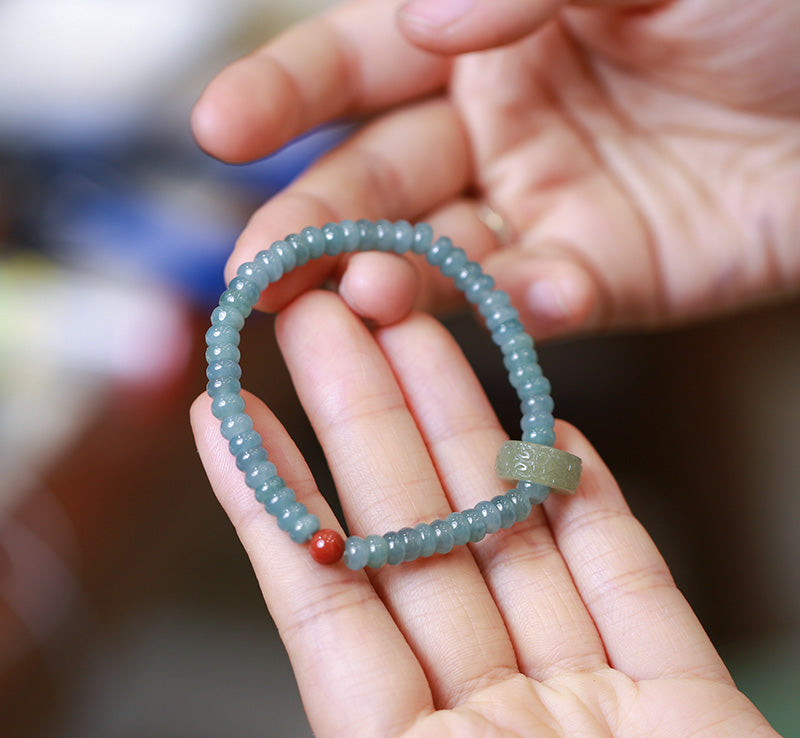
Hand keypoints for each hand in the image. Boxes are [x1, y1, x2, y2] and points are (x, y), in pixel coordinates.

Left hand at [191, 290, 798, 737]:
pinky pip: (627, 580)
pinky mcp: (685, 705)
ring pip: (512, 536)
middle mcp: (495, 729)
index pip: (328, 612)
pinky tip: (550, 432)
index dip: (271, 505)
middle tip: (325, 322)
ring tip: (424, 334)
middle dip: (363, 423)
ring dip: (467, 432)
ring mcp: (588, 707)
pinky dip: (592, 507)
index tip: (225, 414)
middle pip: (414, 540)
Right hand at [192, 0, 799, 338]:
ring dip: (400, 281)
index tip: (218, 130)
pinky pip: (548, 298)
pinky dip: (532, 303)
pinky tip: (529, 294)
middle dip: (312, 226)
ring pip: (442, 256)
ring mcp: (543, 209)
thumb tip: (420, 21)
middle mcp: (497, 127)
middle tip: (259, 273)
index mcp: (484, 34)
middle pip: (377, 183)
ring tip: (362, 296)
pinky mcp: (601, 276)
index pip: (356, 65)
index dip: (284, 97)